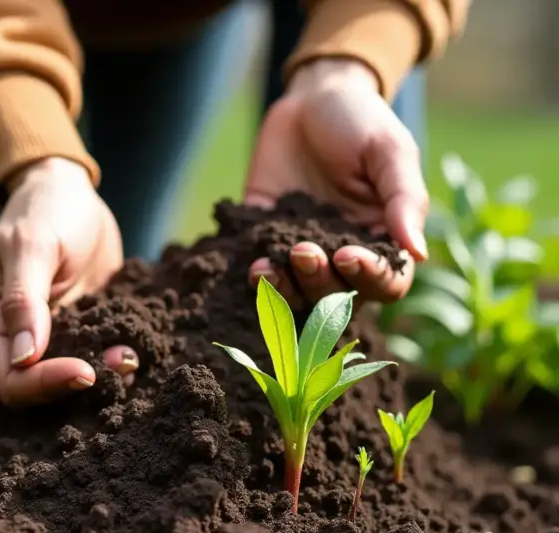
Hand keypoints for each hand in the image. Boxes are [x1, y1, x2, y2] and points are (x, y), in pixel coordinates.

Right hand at [0, 158, 137, 405]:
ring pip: (72, 378)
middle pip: (41, 389)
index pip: (11, 380)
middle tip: (121, 361)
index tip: (86, 371)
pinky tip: (137, 344)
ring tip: (131, 355)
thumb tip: (23, 358)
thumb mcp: (32, 246)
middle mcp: (17, 336)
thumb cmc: (43, 210)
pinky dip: (116, 356)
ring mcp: (51, 334)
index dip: (46, 384)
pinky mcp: (81, 327)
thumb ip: (24, 301)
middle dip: (80, 383)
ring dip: (104, 374)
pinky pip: (96, 355)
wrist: (69, 190)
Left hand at [245, 59, 428, 306]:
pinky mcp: (266, 239)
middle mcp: (343, 254)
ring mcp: (303, 251)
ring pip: (299, 293)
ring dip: (287, 287)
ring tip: (272, 266)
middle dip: (320, 281)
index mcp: (382, 239)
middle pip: (338, 295)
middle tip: (305, 251)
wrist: (310, 96)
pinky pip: (265, 272)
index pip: (386, 282)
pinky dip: (260, 278)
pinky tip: (254, 267)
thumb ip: (404, 201)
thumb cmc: (361, 121)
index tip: (349, 255)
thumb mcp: (389, 152)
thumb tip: (419, 254)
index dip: (370, 279)